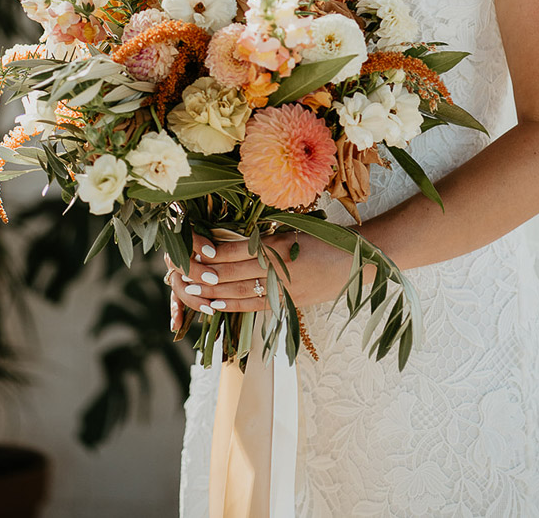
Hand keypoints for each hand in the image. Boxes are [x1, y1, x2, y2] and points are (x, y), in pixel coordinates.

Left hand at [165, 229, 353, 329]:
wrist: (358, 261)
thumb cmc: (327, 239)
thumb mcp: (294, 231)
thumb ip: (265, 239)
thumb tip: (231, 241)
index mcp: (279, 247)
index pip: (235, 251)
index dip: (210, 251)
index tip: (192, 245)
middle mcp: (278, 271)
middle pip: (230, 274)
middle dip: (202, 272)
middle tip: (180, 269)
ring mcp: (283, 291)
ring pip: (238, 292)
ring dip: (211, 291)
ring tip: (190, 288)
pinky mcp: (288, 304)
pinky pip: (253, 307)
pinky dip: (232, 305)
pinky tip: (214, 304)